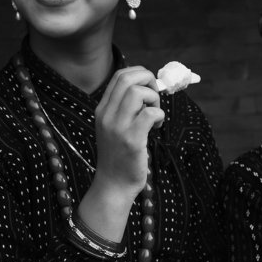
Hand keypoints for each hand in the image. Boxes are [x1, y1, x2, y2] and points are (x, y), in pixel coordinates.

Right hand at [94, 66, 164, 194]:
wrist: (112, 185)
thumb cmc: (119, 156)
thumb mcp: (115, 128)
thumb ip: (126, 109)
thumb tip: (149, 89)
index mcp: (102, 109)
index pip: (120, 76)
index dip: (140, 75)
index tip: (150, 89)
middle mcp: (106, 115)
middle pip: (128, 78)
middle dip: (148, 80)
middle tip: (155, 99)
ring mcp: (117, 127)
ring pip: (138, 92)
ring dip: (154, 99)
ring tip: (155, 115)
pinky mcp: (131, 140)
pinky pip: (150, 113)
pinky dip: (159, 115)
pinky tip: (157, 127)